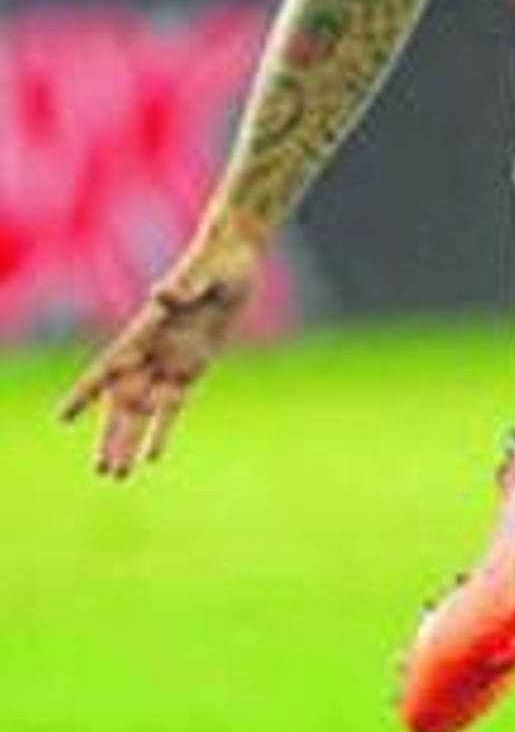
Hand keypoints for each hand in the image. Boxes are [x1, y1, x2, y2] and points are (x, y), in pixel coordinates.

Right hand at [60, 229, 262, 476]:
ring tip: (117, 474)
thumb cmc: (218, 261)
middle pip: (124, 403)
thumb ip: (183, 288)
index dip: (85, 394)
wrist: (235, 257)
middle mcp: (152, 350)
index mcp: (146, 330)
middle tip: (103, 470)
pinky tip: (153, 457)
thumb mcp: (205, 274)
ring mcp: (171, 360)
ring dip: (131, 441)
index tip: (63, 418)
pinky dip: (163, 431)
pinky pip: (173, 405)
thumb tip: (161, 294)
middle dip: (112, 436)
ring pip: (143, 411)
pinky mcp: (194, 366)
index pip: (107, 369)